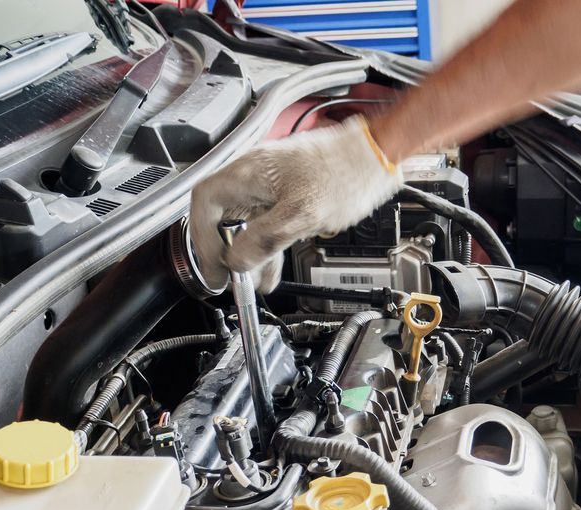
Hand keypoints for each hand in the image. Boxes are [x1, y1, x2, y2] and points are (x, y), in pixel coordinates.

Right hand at [189, 115, 401, 292]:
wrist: (377, 156)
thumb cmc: (347, 173)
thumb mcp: (303, 214)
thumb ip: (264, 239)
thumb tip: (238, 261)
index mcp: (248, 172)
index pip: (205, 205)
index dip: (203, 241)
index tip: (214, 268)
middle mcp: (254, 173)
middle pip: (220, 214)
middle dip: (223, 250)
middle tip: (229, 279)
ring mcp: (270, 181)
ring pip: (244, 221)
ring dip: (246, 253)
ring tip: (252, 282)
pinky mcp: (288, 190)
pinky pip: (266, 220)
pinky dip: (266, 244)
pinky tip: (272, 267)